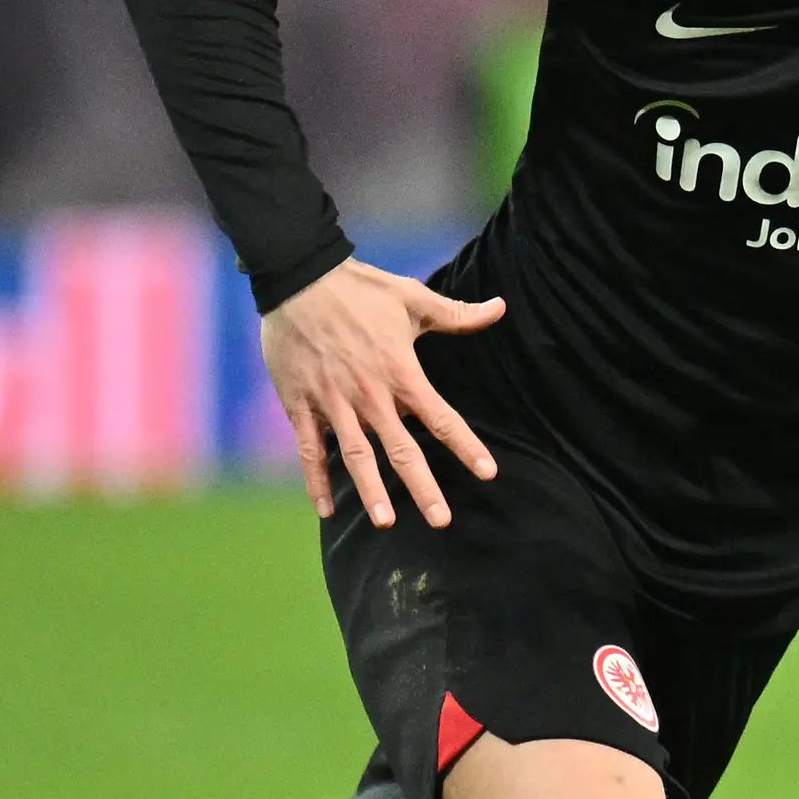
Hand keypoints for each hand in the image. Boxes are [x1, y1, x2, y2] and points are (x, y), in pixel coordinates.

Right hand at [258, 259, 506, 526]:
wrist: (298, 276)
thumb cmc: (359, 288)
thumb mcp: (412, 297)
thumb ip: (457, 314)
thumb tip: (500, 308)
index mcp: (401, 372)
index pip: (441, 418)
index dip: (466, 446)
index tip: (487, 472)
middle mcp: (369, 394)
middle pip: (401, 449)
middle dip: (423, 487)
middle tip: (441, 520)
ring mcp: (333, 402)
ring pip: (356, 456)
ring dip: (371, 491)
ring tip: (386, 523)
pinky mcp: (301, 404)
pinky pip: (310, 450)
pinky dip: (316, 480)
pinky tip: (326, 510)